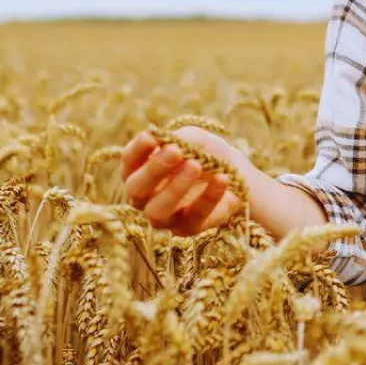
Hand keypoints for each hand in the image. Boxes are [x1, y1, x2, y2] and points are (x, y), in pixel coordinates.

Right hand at [121, 126, 246, 235]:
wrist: (236, 173)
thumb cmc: (206, 152)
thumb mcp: (196, 139)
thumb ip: (183, 139)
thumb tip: (170, 142)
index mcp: (140, 171)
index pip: (129, 161)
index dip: (137, 150)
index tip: (151, 136)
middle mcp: (145, 197)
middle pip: (135, 190)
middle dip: (153, 170)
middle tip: (175, 151)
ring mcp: (165, 216)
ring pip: (157, 212)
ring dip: (175, 188)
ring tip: (195, 165)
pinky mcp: (188, 227)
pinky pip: (195, 216)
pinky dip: (209, 197)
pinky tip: (222, 178)